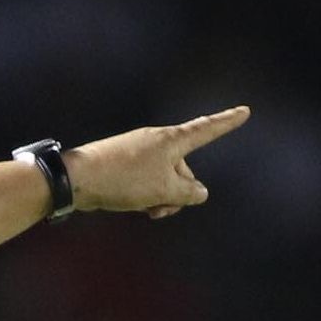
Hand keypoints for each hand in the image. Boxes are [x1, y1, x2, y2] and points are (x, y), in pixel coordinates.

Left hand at [63, 105, 250, 218]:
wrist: (76, 178)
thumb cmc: (124, 179)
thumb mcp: (165, 190)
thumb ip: (190, 192)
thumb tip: (199, 192)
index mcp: (171, 140)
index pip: (207, 130)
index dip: (227, 122)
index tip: (244, 111)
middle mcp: (157, 141)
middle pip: (184, 169)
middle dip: (179, 192)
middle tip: (159, 208)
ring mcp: (139, 152)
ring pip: (164, 179)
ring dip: (161, 198)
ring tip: (145, 209)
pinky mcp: (123, 164)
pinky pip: (146, 181)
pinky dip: (146, 196)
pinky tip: (133, 206)